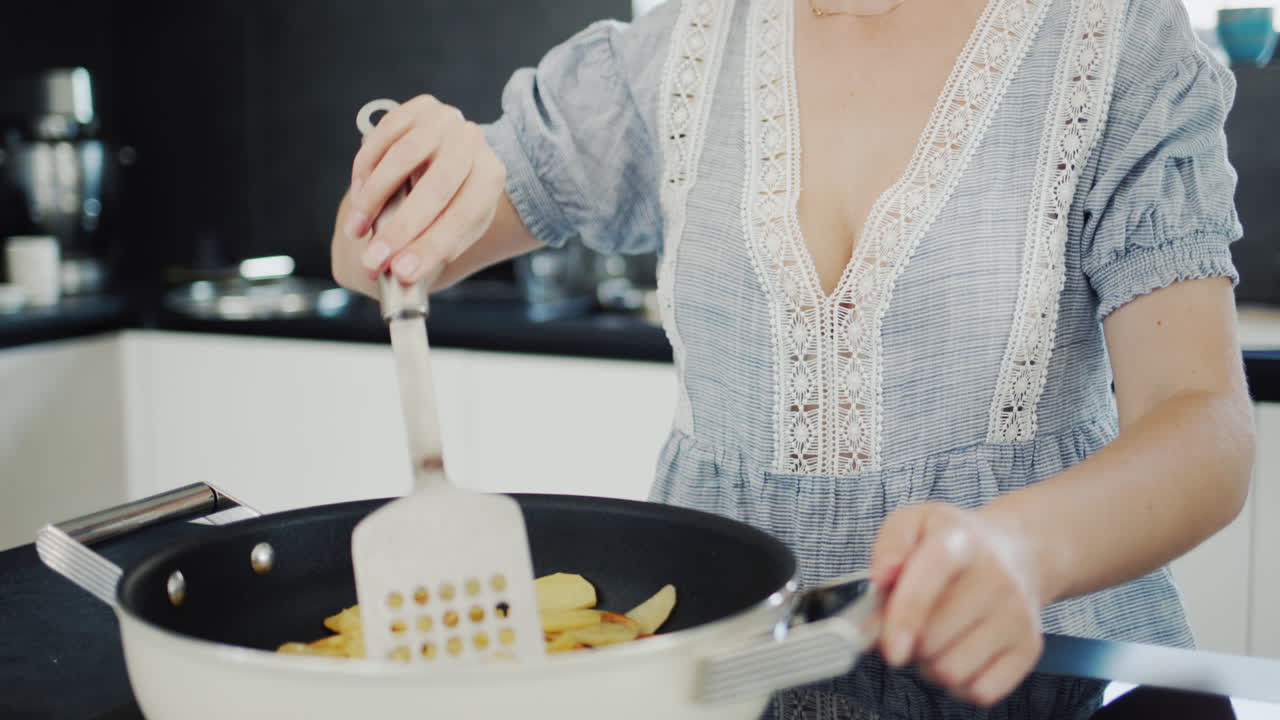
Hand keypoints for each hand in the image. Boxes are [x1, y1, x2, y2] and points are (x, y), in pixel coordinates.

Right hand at [336, 95, 505, 287]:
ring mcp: (445, 120)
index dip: (432, 246)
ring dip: (374, 199)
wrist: (447, 161)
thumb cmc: (449, 203)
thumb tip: (399, 274)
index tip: (402, 272)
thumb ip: (430, 250)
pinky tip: (359, 197)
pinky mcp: (417, 108)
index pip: (464, 215)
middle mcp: (472, 142)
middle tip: (373, 259)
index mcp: (490, 177)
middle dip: (401, 228)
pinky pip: (383, 136)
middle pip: (437, 185)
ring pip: (403, 156)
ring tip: (357, 230)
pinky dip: (365, 170)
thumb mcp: (452, 229)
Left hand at [869, 502, 1045, 706]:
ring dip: (929, 665)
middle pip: (931, 641)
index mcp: (960, 542)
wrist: (1017, 552)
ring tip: (934, 638)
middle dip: (906, 641)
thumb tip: (880, 578)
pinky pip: (980, 692)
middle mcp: (996, 579)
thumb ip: (890, 546)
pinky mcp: (1029, 648)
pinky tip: (957, 655)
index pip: (929, 583)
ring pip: (951, 671)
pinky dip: (959, 685)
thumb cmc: (955, 543)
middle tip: (909, 625)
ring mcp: (1017, 616)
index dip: (904, 618)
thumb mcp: (916, 522)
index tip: (890, 649)